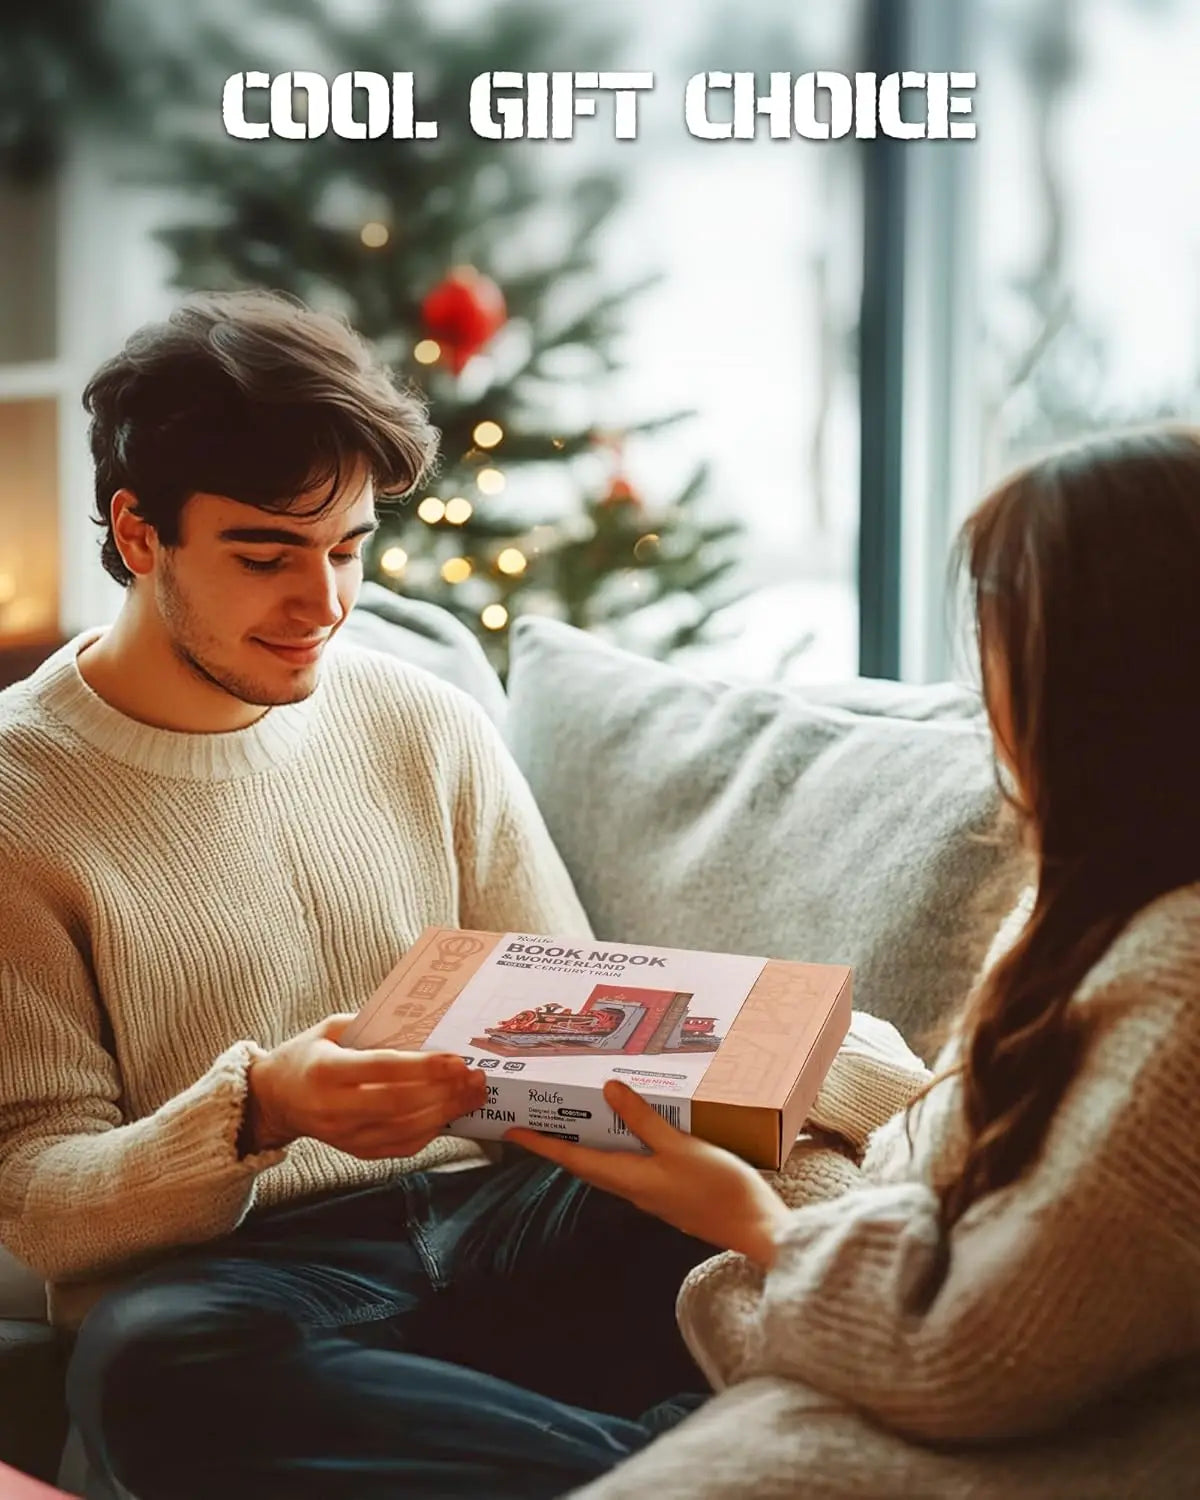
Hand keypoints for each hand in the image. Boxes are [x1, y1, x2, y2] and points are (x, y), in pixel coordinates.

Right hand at [243, 1014, 486, 1158]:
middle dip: (444, 1091)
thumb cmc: (308, 1055)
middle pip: (399, 1104)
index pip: (382, 1069)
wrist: (275, 1099)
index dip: (424, 1067)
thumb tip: (422, 1025)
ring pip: (405, 1130)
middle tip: (475, 1076)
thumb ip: (370, 1026)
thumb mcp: (330, 1028)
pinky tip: (450, 1112)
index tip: (456, 1059)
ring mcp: (344, 1136)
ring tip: (472, 1093)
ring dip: (446, 1112)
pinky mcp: (355, 1151)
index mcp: (326, 1070)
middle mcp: (334, 1108)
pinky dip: (431, 1131)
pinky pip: (401, 1147)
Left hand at [506, 1081, 791, 1266]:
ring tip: (575, 1121)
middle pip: (586, 1164)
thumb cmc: (719, 1189)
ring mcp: (652, 1194)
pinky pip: (631, 1168)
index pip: (574, 1159)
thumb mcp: (680, 1146)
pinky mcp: (669, 1193)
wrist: (755, 1229)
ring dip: (587, 1145)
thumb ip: (644, 1119)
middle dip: (559, 1143)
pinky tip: (629, 1134)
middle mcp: (634, 1190)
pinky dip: (618, 1148)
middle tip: (538, 1120)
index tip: (513, 1133)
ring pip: (608, 1167)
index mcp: (630, 1179)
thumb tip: (609, 1089)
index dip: (542, 1145)